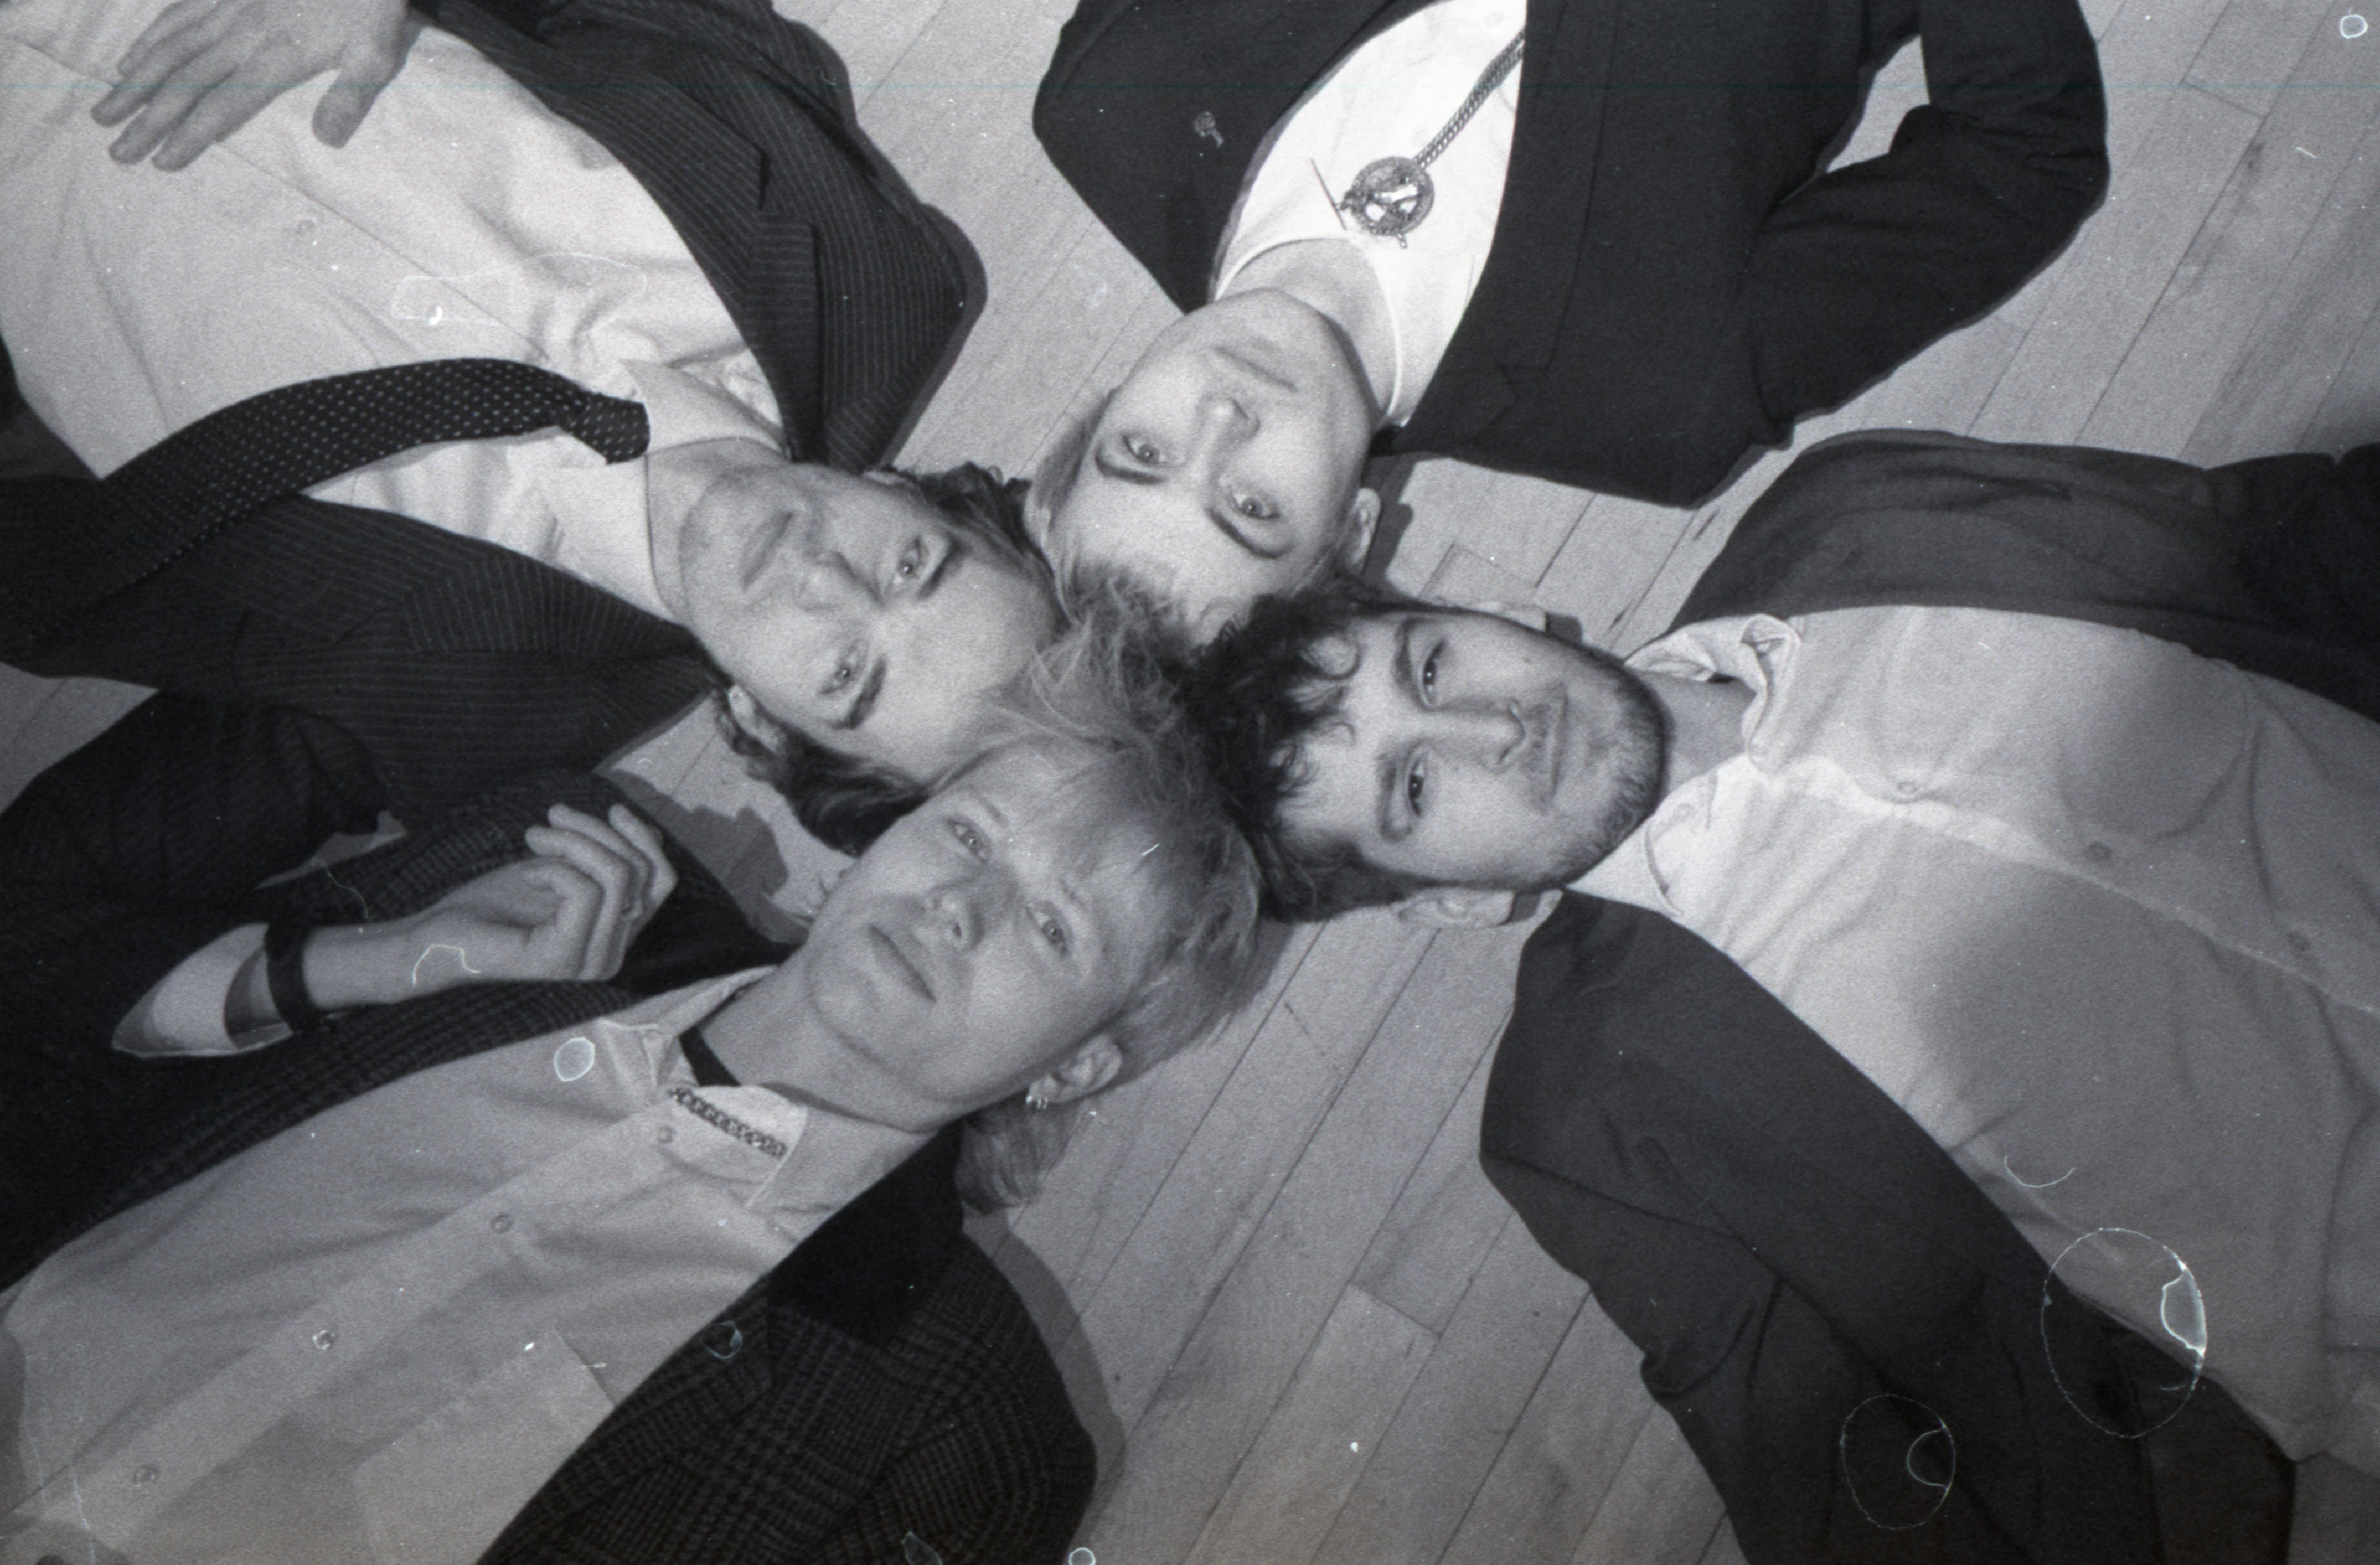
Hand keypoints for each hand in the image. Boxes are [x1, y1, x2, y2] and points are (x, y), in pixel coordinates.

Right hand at [91, 0, 419, 170]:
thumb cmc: (367, 6)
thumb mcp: (374, 55)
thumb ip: (350, 98)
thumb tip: (327, 140)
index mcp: (276, 58)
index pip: (223, 105)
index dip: (191, 134)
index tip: (162, 161)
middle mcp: (241, 34)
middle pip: (184, 82)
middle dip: (146, 119)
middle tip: (116, 151)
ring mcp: (226, 7)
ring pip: (169, 48)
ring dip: (134, 82)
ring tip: (104, 111)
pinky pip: (177, 14)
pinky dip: (149, 38)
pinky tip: (129, 58)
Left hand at [309, 803, 678, 1007]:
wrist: (438, 936)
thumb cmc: (495, 903)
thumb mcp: (563, 869)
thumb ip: (605, 859)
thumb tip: (652, 832)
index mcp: (618, 937)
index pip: (662, 881)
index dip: (644, 837)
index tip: (611, 808)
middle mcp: (612, 956)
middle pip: (640, 873)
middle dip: (597, 831)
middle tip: (551, 819)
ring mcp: (589, 962)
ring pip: (616, 877)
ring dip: (571, 842)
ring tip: (534, 838)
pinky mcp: (561, 960)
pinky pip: (583, 891)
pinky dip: (551, 866)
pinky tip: (525, 873)